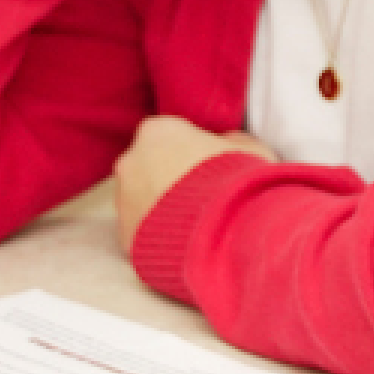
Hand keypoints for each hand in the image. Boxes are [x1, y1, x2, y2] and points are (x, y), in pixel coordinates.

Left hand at [113, 117, 274, 254]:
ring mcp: (123, 200)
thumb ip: (231, 141)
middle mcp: (131, 162)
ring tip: (199, 222)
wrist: (228, 234)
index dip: (192, 149)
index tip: (210, 163)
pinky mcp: (125, 235)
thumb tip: (226, 143)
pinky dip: (160, 233)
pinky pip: (143, 230)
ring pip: (142, 198)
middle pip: (149, 165)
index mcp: (158, 132)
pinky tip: (188, 241)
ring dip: (164, 206)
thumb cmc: (239, 183)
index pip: (169, 133)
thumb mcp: (250, 149)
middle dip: (171, 177)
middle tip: (205, 194)